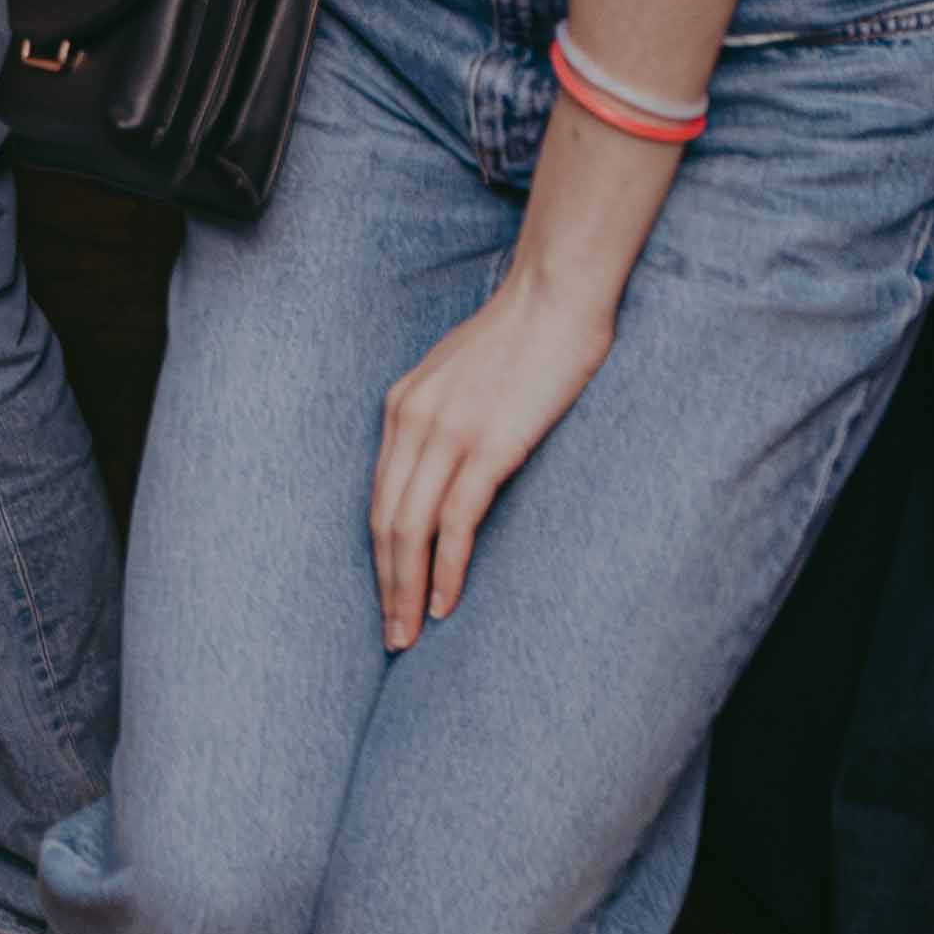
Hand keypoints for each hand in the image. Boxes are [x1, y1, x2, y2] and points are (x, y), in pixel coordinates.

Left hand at [369, 256, 618, 647]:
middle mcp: (411, 421)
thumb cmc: (518, 336)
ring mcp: (447, 434)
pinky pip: (455, 522)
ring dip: (407, 591)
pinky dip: (446, 568)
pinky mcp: (487, 446)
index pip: (378, 497)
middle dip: (385, 586)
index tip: (386, 597)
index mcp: (401, 405)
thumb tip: (440, 465)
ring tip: (410, 635)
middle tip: (392, 637)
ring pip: (411, 530)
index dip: (379, 554)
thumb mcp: (458, 374)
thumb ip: (440, 416)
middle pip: (384, 521)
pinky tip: (446, 603)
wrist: (555, 296)